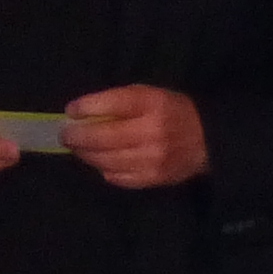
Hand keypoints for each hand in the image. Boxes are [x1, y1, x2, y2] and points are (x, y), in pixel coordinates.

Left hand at [61, 84, 206, 189]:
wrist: (207, 139)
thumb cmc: (171, 111)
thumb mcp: (148, 94)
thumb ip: (118, 101)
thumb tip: (81, 113)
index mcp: (151, 104)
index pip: (112, 105)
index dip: (85, 108)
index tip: (70, 111)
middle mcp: (151, 132)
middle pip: (102, 137)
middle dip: (77, 137)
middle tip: (65, 135)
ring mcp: (152, 159)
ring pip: (106, 160)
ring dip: (86, 155)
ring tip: (79, 149)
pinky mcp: (153, 179)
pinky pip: (117, 177)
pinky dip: (104, 170)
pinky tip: (101, 162)